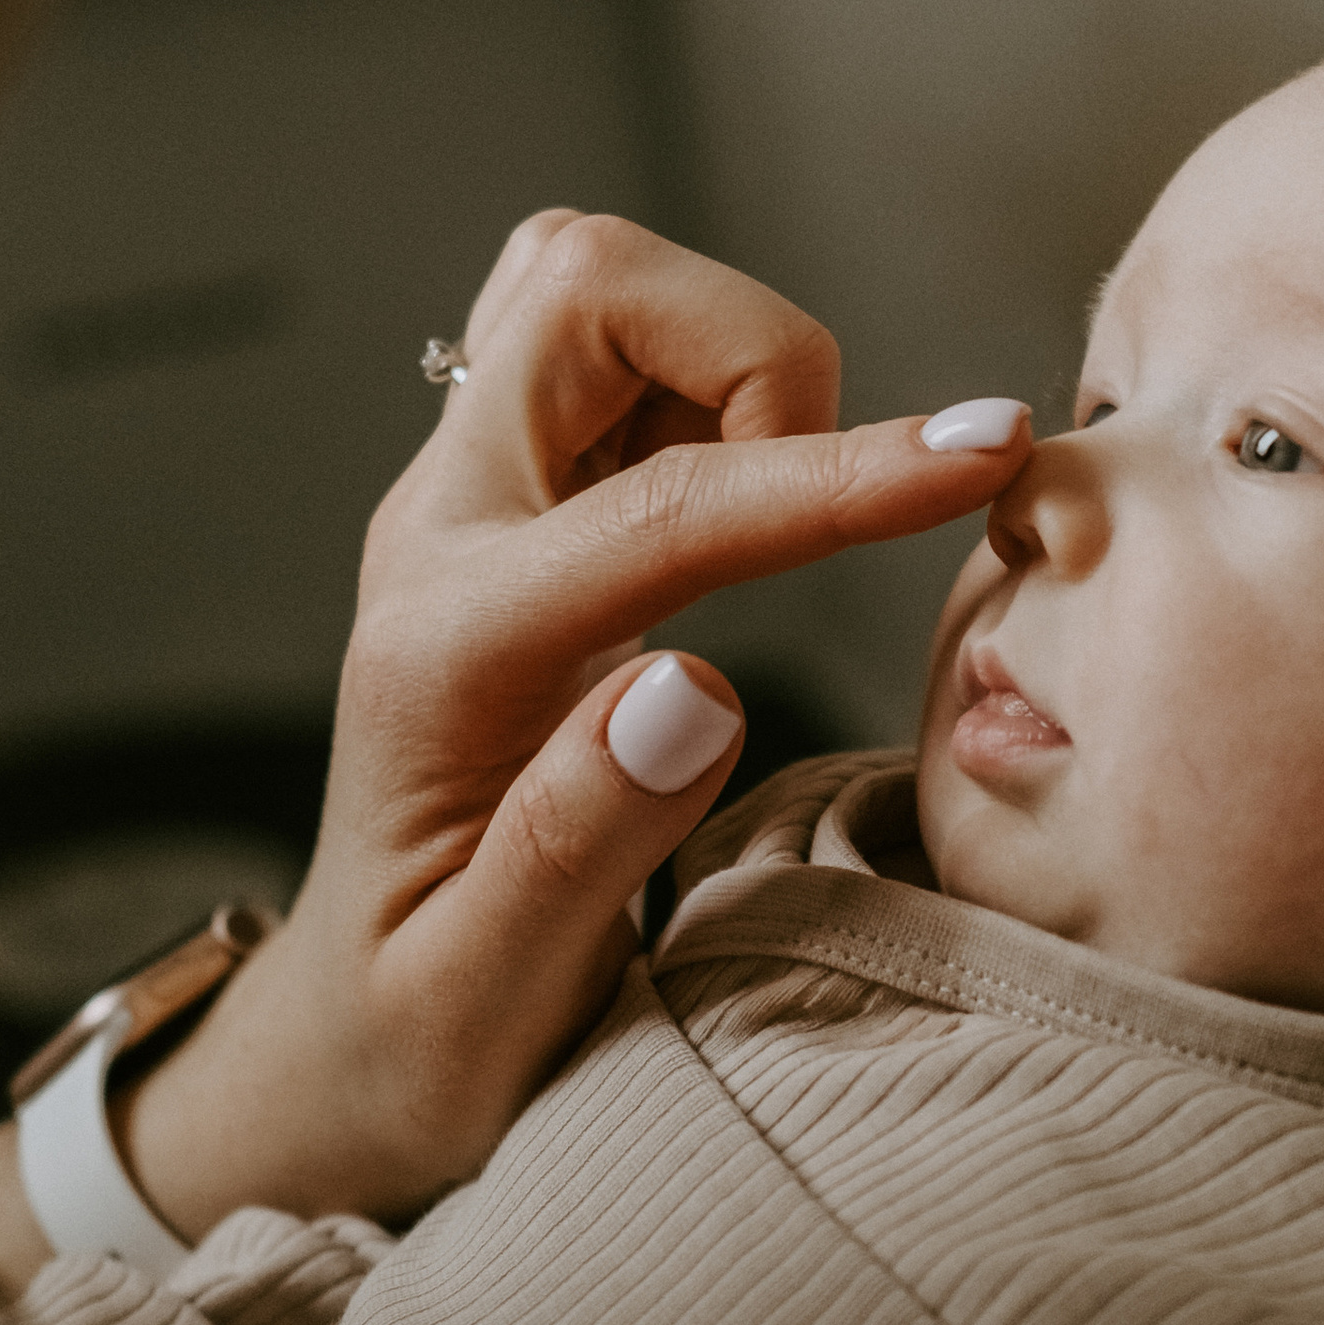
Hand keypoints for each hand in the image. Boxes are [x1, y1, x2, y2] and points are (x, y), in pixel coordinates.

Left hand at [41, 217, 1029, 1242]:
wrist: (336, 1042)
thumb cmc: (417, 1044)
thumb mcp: (483, 1008)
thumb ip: (579, 845)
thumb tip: (689, 686)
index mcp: (443, 660)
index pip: (665, 510)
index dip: (838, 471)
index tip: (988, 450)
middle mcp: (438, 539)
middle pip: (582, 280)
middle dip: (751, 349)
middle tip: (817, 506)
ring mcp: (468, 504)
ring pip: (595, 285)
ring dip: (729, 358)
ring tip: (776, 518)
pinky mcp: (510, 500)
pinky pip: (614, 346)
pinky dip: (712, 383)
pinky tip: (744, 516)